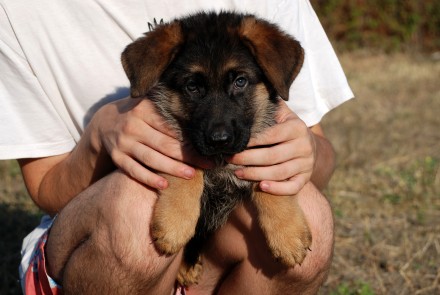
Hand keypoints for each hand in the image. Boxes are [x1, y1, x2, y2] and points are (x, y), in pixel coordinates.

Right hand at [91, 97, 207, 189]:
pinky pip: (135, 170)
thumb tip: (198, 111)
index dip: (190, 137)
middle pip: (164, 144)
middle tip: (207, 163)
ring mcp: (124, 143)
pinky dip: (149, 179)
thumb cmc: (138, 115)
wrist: (105, 123)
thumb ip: (167, 108)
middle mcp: (133, 126)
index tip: (207, 146)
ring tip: (191, 175)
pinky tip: (164, 186)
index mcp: (144, 110)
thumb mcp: (148, 105)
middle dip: (188, 155)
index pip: (170, 126)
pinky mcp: (117, 157)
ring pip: (151, 158)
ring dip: (172, 168)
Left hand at [228, 100, 316, 195]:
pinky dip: (277, 188)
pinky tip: (262, 186)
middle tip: (229, 160)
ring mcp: (306, 164)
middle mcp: (304, 145)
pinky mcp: (306, 178)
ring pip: (280, 173)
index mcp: (297, 127)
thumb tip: (249, 89)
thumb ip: (269, 106)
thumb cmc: (285, 129)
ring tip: (237, 173)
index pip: (271, 135)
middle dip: (247, 159)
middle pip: (272, 156)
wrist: (308, 146)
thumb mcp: (281, 115)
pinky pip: (292, 187)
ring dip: (256, 174)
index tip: (233, 144)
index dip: (251, 141)